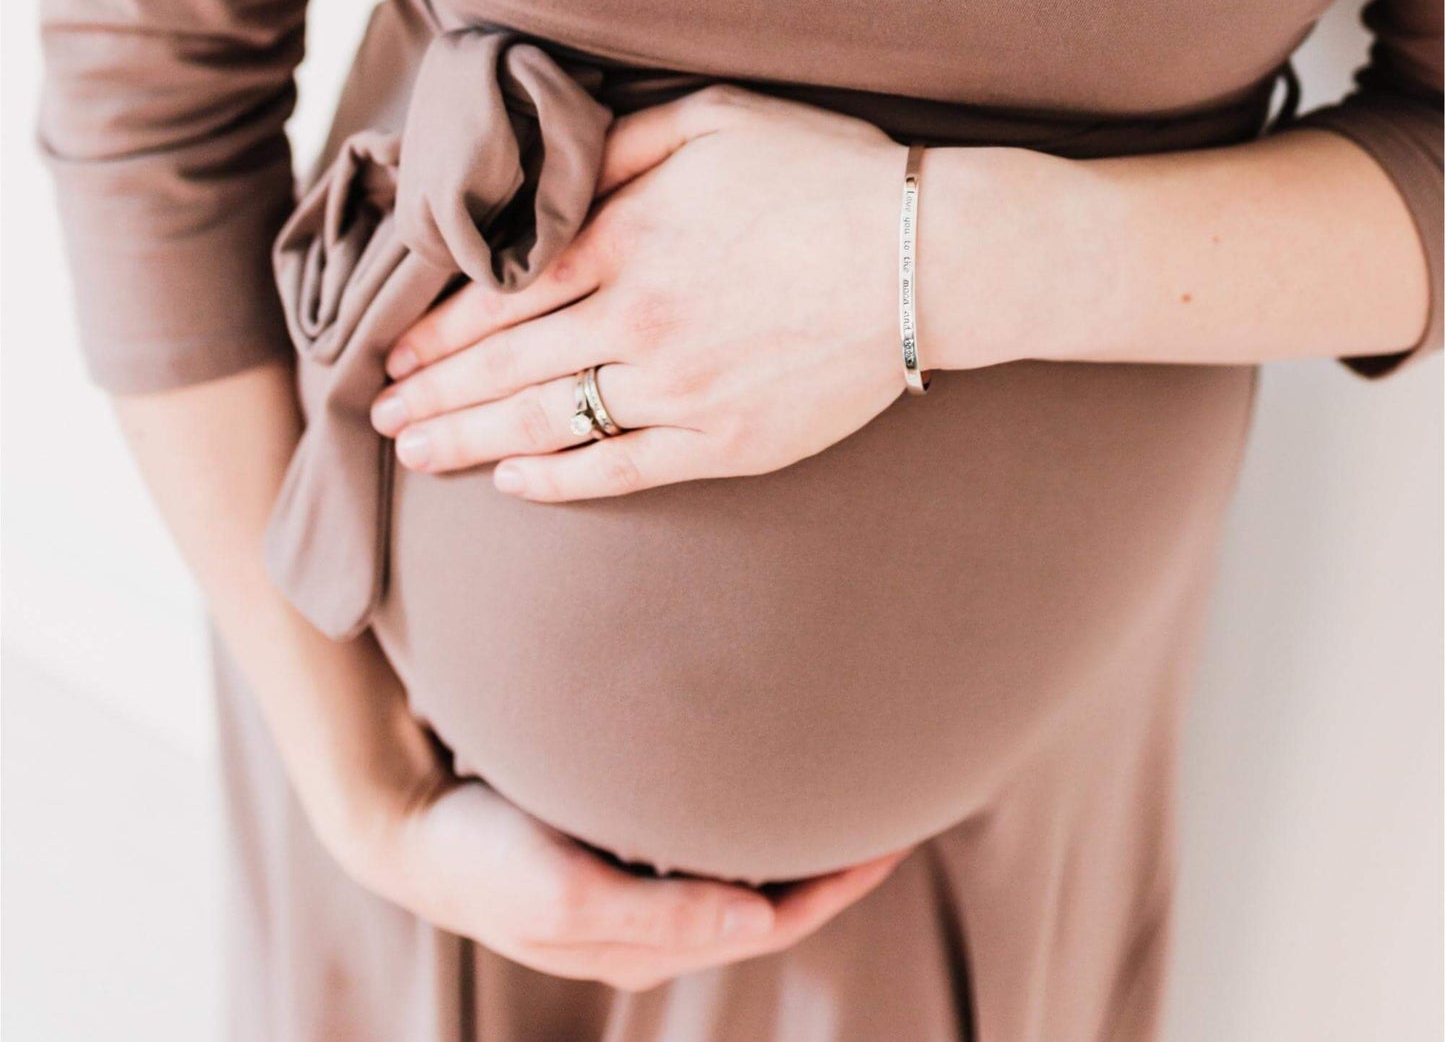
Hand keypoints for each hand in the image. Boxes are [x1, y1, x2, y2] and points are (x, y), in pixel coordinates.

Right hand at [312, 636, 907, 992]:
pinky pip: (707, 843)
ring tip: (843, 788)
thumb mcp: (567, 895)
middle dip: (833, 862)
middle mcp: (656, 923)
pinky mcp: (618, 851)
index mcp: (652, 942)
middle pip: (772, 900)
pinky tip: (764, 781)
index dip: (838, 884)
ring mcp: (639, 889)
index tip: (894, 832)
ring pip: (744, 872)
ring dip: (796, 841)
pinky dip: (749, 822)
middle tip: (892, 802)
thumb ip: (658, 915)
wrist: (413, 829)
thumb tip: (754, 924)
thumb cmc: (486, 859)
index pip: (774, 921)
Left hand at [370, 84, 909, 500]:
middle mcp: (637, 325)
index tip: (393, 354)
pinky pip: (623, 470)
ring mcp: (679, 394)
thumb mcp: (716, 119)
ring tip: (419, 456)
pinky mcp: (726, 445)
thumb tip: (546, 168)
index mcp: (627, 243)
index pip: (500, 299)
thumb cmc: (826, 175)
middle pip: (507, 369)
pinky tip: (518, 481)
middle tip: (381, 416)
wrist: (929, 257)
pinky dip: (562, 480)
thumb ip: (619, 141)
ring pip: (549, 424)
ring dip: (472, 442)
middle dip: (434, 396)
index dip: (437, 333)